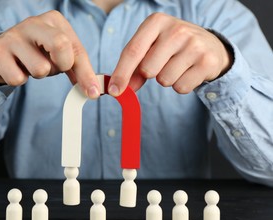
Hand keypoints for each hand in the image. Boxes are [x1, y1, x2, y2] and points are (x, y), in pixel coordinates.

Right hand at [0, 10, 99, 98]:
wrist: (0, 53)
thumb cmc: (36, 53)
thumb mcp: (59, 56)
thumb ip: (78, 69)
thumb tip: (93, 90)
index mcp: (54, 21)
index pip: (77, 49)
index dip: (86, 73)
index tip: (92, 93)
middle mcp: (34, 23)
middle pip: (61, 45)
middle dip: (61, 66)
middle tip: (53, 69)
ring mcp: (13, 35)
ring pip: (40, 68)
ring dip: (38, 75)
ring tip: (31, 66)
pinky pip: (18, 78)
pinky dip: (19, 79)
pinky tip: (15, 68)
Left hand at [108, 12, 232, 95]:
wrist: (210, 45)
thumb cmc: (172, 47)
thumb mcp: (152, 48)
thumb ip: (134, 67)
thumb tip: (120, 90)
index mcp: (156, 22)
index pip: (133, 51)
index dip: (121, 73)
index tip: (114, 91)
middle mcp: (176, 30)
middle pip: (148, 70)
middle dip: (151, 75)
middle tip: (163, 63)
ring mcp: (194, 45)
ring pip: (164, 80)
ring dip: (167, 80)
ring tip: (178, 66)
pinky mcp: (207, 61)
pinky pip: (181, 88)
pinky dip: (181, 86)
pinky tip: (189, 72)